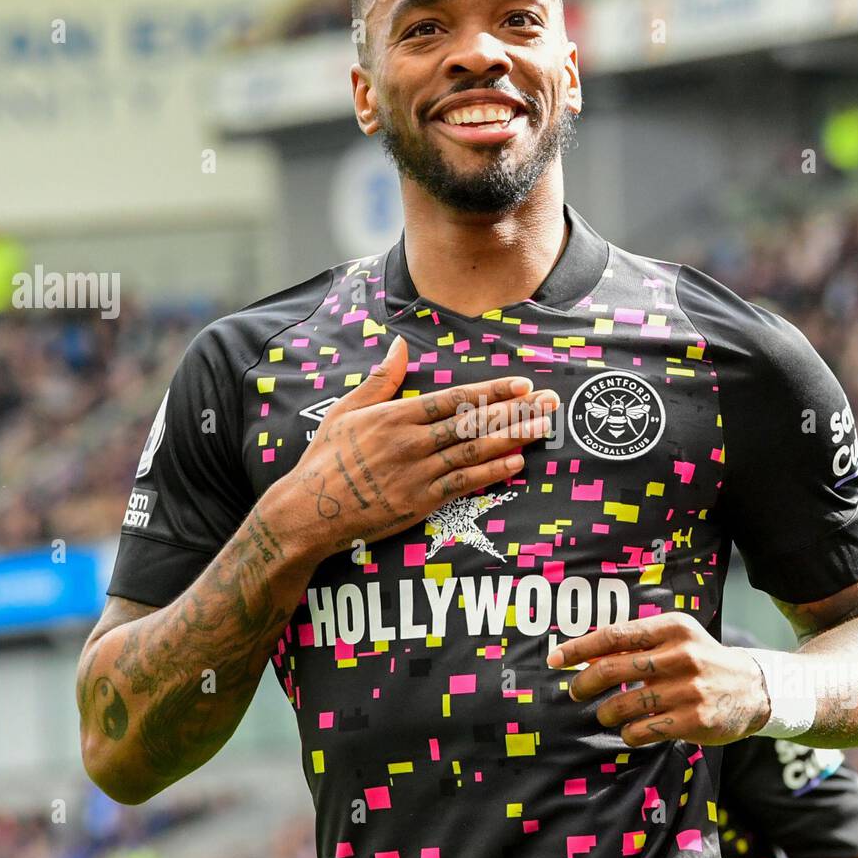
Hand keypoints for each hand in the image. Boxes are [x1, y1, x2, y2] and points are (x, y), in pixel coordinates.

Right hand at [278, 333, 557, 561]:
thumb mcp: (345, 411)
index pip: (454, 399)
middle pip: (473, 422)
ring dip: (513, 438)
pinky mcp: (419, 502)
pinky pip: (463, 485)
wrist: (308, 511)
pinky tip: (516, 462)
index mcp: (394, 416)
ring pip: (474, 451)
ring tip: (543, 429)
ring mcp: (417, 473)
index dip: (491, 391)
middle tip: (550, 403)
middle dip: (515, 411)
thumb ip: (379, 380)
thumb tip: (398, 346)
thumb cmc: (325, 459)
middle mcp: (410, 442)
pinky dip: (491, 473)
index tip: (521, 385)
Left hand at [547, 613, 771, 746]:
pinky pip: (644, 730)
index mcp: (674, 628)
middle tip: (574, 691)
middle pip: (613, 669)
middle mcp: (682, 655)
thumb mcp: (677, 639)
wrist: (754, 688)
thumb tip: (586, 654)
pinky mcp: (695, 720)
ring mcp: (690, 690)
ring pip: (625, 704)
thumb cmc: (702, 660)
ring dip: (607, 712)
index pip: (615, 635)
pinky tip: (631, 731)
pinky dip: (629, 733)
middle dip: (584, 683)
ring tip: (606, 714)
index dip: (579, 648)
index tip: (555, 659)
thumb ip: (638, 643)